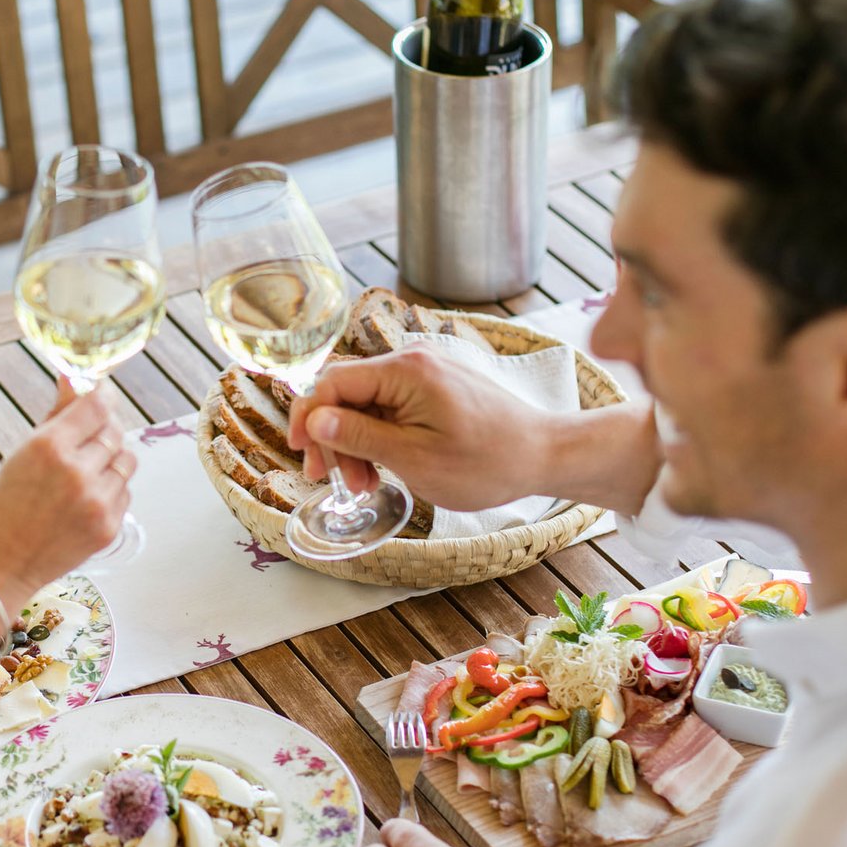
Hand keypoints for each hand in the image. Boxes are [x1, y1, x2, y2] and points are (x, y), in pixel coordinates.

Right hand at [0, 379, 132, 600]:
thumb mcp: (18, 454)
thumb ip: (55, 416)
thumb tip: (73, 378)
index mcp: (49, 447)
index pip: (98, 406)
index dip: (102, 395)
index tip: (100, 395)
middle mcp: (78, 473)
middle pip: (114, 431)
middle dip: (102, 429)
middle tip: (85, 438)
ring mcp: (97, 503)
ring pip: (126, 461)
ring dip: (110, 459)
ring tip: (84, 471)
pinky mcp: (109, 528)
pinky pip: (124, 492)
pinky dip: (110, 489)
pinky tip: (83, 499)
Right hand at [288, 348, 550, 509]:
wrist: (545, 455)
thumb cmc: (487, 462)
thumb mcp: (413, 458)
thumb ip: (359, 437)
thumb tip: (314, 421)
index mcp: (405, 371)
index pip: (333, 382)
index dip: (308, 417)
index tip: (301, 453)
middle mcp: (413, 361)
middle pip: (347, 393)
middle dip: (334, 438)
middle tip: (332, 480)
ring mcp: (426, 373)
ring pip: (367, 404)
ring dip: (357, 443)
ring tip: (365, 485)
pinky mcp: (436, 388)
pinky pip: (391, 407)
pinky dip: (380, 437)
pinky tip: (383, 468)